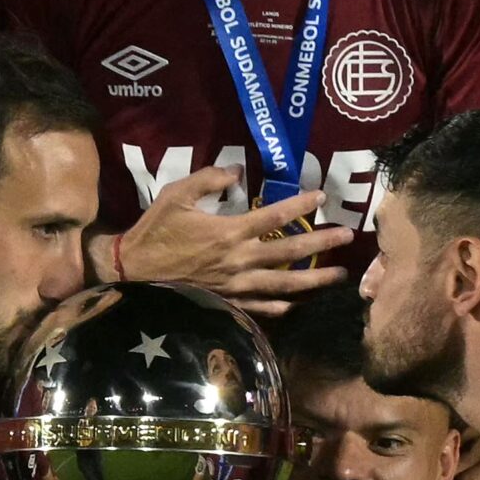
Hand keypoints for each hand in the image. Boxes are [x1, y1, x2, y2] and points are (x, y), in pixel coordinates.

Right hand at [105, 165, 348, 312]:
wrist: (132, 272)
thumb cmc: (154, 231)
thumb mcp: (176, 194)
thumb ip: (209, 179)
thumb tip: (237, 171)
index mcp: (229, 232)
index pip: (274, 216)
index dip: (301, 205)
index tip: (321, 196)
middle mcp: (239, 261)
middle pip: (291, 253)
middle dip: (322, 244)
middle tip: (347, 236)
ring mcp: (236, 287)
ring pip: (285, 286)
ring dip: (316, 281)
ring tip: (339, 276)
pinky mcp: (228, 304)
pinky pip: (263, 308)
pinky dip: (285, 306)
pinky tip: (299, 303)